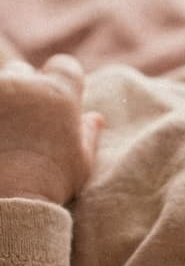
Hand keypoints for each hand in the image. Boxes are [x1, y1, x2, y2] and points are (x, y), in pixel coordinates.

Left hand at [0, 55, 102, 203]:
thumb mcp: (81, 162)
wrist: (4, 200)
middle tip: (21, 121)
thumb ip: (88, 133)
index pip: (65, 65)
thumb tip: (95, 118)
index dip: (63, 79)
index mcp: (60, 94)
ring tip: (3, 130)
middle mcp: (24, 84)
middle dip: (24, 90)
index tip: (56, 99)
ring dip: (0, 101)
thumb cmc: (47, 184)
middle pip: (22, 71)